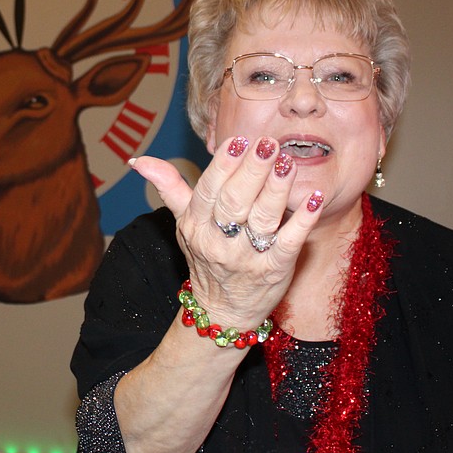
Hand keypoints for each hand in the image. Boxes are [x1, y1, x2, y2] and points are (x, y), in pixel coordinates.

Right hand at [131, 136, 323, 327]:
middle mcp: (220, 241)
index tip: (238, 141)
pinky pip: (290, 242)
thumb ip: (169, 188)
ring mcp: (249, 257)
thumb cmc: (207, 257)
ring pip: (263, 218)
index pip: (208, 190)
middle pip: (236, 201)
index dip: (223, 165)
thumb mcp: (184, 224)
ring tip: (287, 163)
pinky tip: (313, 199)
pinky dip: (303, 220)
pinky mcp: (276, 270)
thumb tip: (139, 160)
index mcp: (196, 225)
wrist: (223, 312)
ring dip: (277, 189)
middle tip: (268, 144)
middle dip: (252, 170)